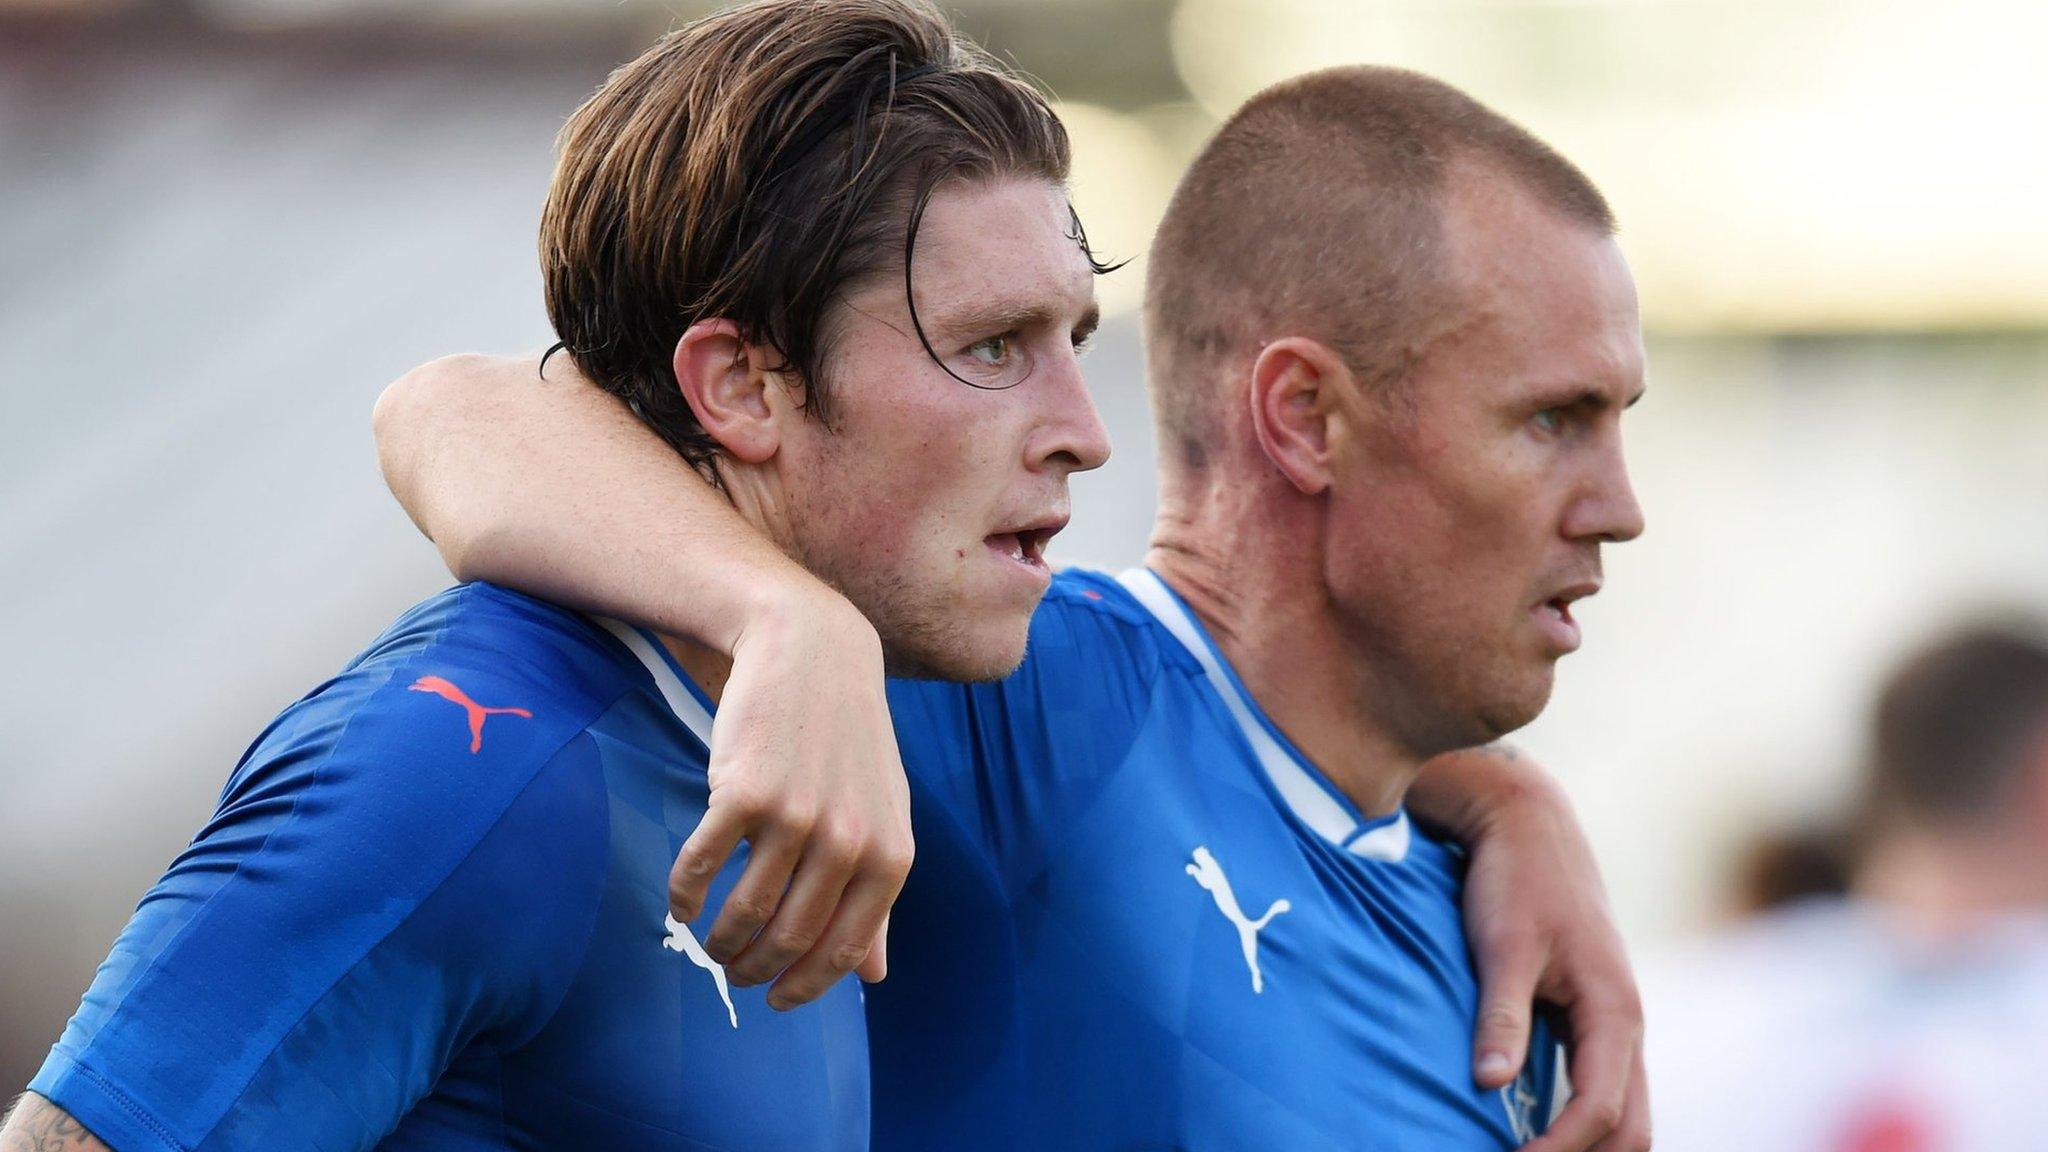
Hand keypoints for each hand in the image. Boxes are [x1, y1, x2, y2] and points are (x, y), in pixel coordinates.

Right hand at [672, 586, 914, 1009]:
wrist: (813, 651)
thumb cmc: (848, 741)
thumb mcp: (882, 813)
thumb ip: (878, 895)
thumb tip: (875, 975)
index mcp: (890, 854)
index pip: (843, 949)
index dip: (805, 987)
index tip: (777, 1002)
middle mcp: (848, 841)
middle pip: (790, 938)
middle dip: (756, 970)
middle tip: (735, 974)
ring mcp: (796, 816)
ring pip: (745, 912)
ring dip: (720, 941)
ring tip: (710, 943)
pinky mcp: (744, 791)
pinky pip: (702, 867)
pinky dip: (685, 897)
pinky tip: (681, 905)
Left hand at [1411, 746, 1650, 1151]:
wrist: (1526, 824)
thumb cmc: (1514, 880)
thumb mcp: (1502, 946)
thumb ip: (1500, 1015)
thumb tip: (1489, 1084)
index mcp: (1614, 1010)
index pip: (1601, 1110)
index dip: (1558, 1150)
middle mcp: (1626, 1022)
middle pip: (1632, 1127)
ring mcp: (1614, 1019)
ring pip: (1624, 1109)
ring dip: (1590, 1146)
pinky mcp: (1592, 1013)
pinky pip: (1603, 1084)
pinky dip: (1582, 1119)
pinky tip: (1539, 1132)